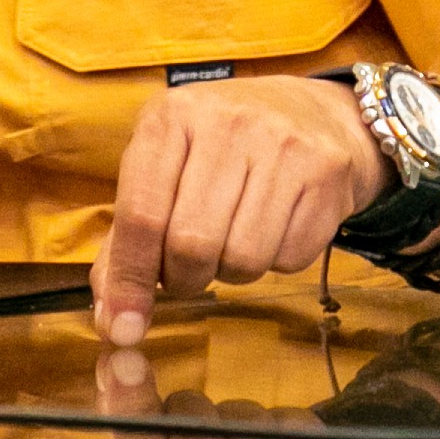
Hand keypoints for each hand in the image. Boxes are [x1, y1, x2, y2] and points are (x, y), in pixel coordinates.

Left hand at [92, 77, 393, 349]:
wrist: (313, 114)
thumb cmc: (222, 149)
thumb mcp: (165, 168)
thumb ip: (127, 239)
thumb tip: (113, 317)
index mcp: (172, 117)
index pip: (141, 215)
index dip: (130, 279)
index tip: (124, 324)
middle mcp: (228, 122)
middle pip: (191, 245)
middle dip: (185, 278)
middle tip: (189, 270)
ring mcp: (283, 145)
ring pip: (243, 259)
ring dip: (232, 271)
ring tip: (233, 240)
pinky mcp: (326, 172)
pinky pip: (290, 258)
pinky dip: (276, 261)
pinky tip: (274, 227)